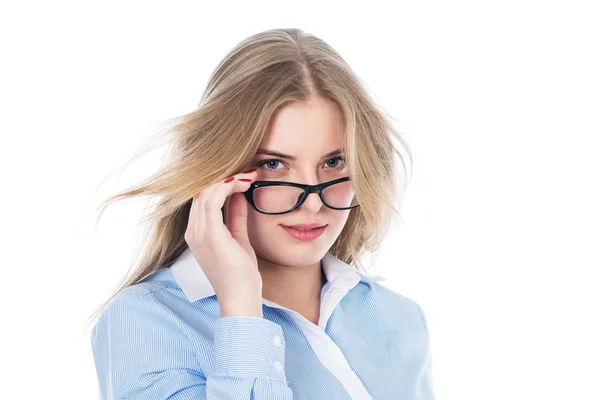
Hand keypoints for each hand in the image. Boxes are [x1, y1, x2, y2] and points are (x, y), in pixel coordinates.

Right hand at [184, 169, 262, 317]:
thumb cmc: (240, 273)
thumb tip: (240, 195)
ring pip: (206, 192)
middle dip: (226, 177)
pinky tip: (242, 183)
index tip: (244, 176)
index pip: (204, 197)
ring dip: (229, 179)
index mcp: (198, 232)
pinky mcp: (210, 235)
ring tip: (249, 175)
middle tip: (249, 171)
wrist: (240, 298)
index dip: (222, 183)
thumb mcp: (238, 238)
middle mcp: (194, 231)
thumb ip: (236, 217)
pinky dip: (227, 187)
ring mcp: (199, 233)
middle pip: (202, 191)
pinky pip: (212, 200)